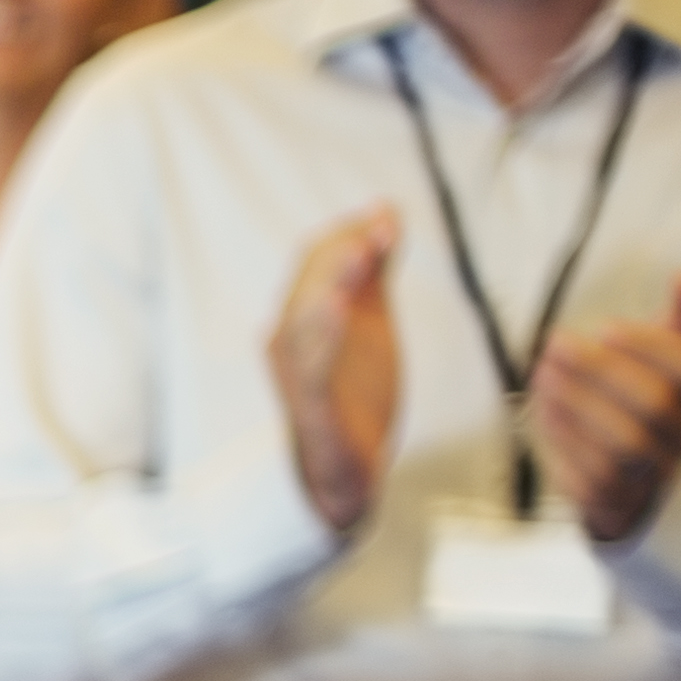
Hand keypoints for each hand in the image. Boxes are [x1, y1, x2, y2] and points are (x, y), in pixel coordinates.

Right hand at [270, 205, 402, 536]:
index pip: (316, 261)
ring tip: (358, 253)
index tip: (388, 217)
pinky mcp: (313, 407)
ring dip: (331, 282)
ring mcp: (298, 374)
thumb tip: (384, 211)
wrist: (345, 469)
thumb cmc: (355, 390)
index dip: (350, 233)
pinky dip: (322, 337)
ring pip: (303, 320)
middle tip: (380, 229)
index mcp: (307, 317)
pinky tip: (337, 309)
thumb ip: (374, 269)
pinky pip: (311, 369)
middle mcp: (292, 340)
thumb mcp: (371, 319)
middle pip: (307, 283)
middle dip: (343, 252)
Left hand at [529, 274, 680, 548]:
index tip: (604, 327)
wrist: (636, 485)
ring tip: (541, 375)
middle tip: (556, 343)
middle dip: (601, 372)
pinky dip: (563, 441)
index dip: (651, 346)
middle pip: (654, 406)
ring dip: (577, 405)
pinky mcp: (614, 503)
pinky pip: (590, 477)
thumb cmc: (646, 404)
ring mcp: (652, 475)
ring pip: (623, 444)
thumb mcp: (666, 362)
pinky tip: (541, 411)